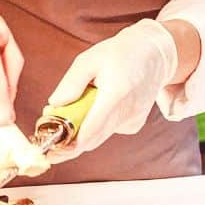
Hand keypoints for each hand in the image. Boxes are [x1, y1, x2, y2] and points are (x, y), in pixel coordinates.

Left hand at [45, 18, 177, 155]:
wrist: (154, 55)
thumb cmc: (119, 54)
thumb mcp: (89, 59)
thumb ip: (71, 82)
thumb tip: (54, 105)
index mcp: (117, 92)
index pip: (93, 126)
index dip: (71, 142)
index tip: (53, 150)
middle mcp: (128, 111)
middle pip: (93, 138)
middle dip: (69, 141)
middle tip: (49, 137)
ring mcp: (133, 120)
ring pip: (99, 136)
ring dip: (82, 131)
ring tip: (74, 110)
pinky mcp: (134, 125)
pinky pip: (107, 131)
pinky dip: (96, 125)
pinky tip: (98, 106)